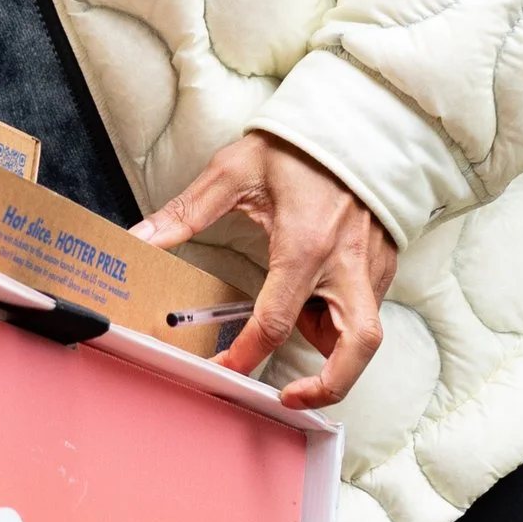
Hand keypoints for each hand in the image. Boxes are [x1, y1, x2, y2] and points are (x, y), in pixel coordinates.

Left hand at [136, 135, 398, 409]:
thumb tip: (138, 237)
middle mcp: (345, 265)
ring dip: (333, 348)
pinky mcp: (384, 264)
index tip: (226, 370)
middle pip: (355, 349)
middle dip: (328, 387)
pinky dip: (342, 319)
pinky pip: (366, 308)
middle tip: (293, 401)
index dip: (246, 355)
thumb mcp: (235, 171)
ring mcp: (370, 267)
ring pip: (364, 333)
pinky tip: (315, 299)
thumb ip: (185, 211)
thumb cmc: (300, 145)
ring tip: (297, 325)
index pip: (274, 322)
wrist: (361, 121)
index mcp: (304, 246)